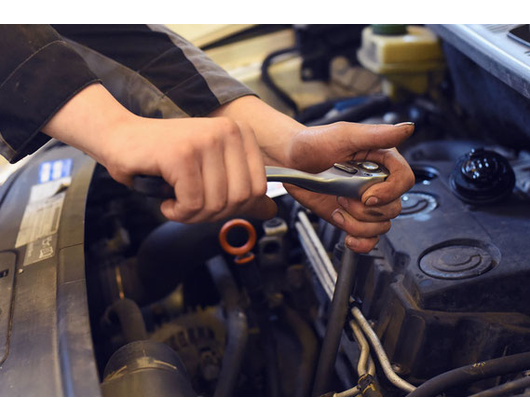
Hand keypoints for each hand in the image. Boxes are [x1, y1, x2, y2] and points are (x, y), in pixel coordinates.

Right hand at [103, 115, 277, 223]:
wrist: (120, 138)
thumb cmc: (164, 157)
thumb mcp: (211, 173)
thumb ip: (242, 191)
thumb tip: (270, 209)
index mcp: (240, 134)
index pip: (258, 189)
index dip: (233, 207)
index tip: (210, 203)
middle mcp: (227, 132)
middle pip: (240, 199)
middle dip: (212, 214)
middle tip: (189, 207)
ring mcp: (205, 140)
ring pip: (216, 204)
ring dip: (192, 216)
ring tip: (176, 203)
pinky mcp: (183, 154)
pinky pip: (193, 203)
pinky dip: (177, 212)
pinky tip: (166, 201)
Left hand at [284, 122, 414, 252]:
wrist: (290, 160)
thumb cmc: (314, 143)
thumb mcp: (344, 134)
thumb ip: (377, 134)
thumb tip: (407, 129)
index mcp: (382, 161)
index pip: (404, 180)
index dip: (389, 192)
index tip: (367, 196)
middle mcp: (377, 183)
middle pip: (393, 207)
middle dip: (366, 209)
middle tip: (342, 196)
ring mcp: (364, 203)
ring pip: (381, 225)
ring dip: (359, 224)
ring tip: (338, 208)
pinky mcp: (351, 217)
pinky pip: (369, 238)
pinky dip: (361, 242)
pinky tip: (348, 236)